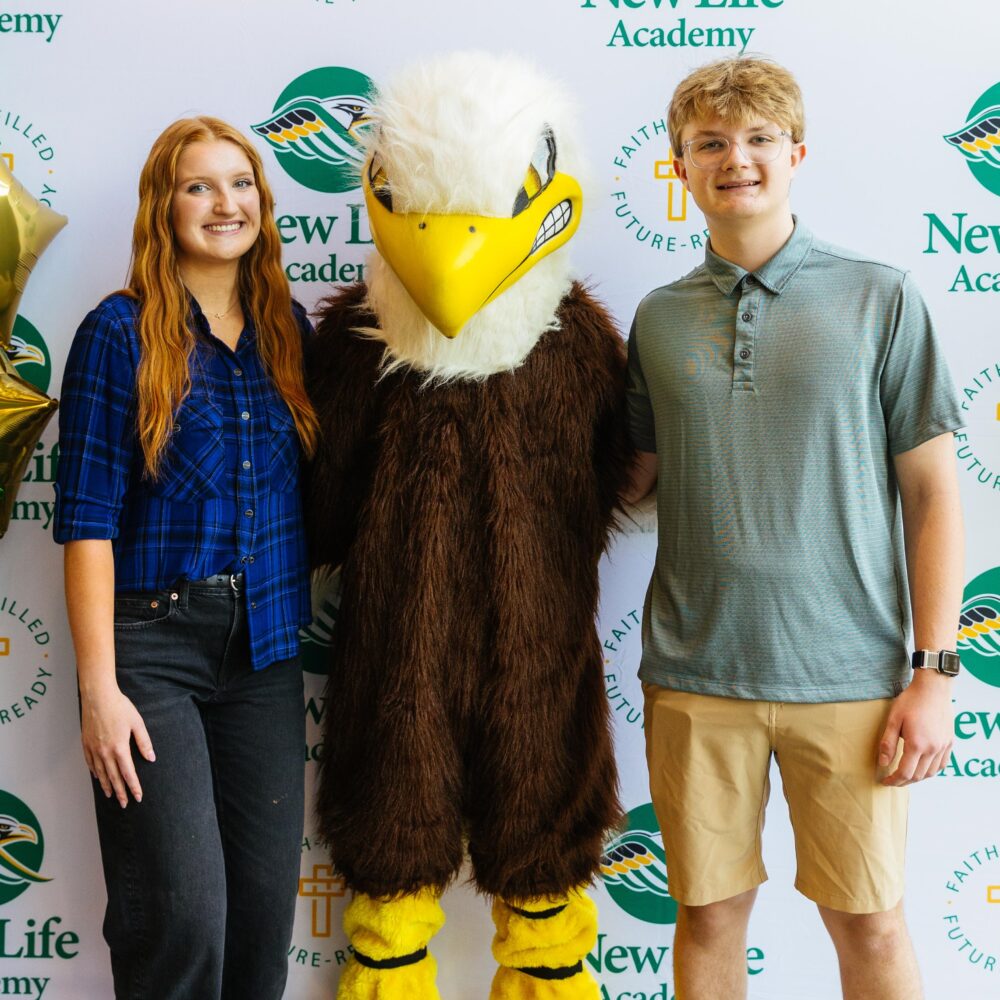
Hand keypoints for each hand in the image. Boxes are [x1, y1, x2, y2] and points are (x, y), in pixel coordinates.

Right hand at [80, 682, 155, 806]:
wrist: (98, 696)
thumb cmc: (120, 707)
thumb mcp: (137, 723)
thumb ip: (144, 742)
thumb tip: (151, 758)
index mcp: (119, 748)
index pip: (128, 773)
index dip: (134, 786)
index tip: (138, 797)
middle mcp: (105, 752)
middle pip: (113, 777)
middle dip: (120, 792)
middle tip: (125, 804)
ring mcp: (93, 749)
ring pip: (101, 773)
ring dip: (107, 786)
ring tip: (111, 796)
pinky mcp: (86, 744)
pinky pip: (90, 763)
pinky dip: (95, 772)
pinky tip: (98, 777)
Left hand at [878, 671, 952, 785]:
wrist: (933, 689)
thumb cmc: (911, 701)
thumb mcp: (893, 720)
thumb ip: (888, 743)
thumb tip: (883, 763)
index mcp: (917, 744)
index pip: (905, 773)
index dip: (894, 780)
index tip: (885, 781)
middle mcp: (933, 749)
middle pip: (918, 775)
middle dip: (903, 781)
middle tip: (892, 780)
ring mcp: (943, 746)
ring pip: (931, 772)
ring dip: (918, 778)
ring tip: (905, 776)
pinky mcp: (949, 742)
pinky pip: (942, 764)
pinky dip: (932, 771)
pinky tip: (923, 768)